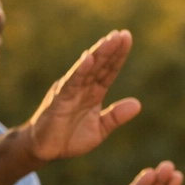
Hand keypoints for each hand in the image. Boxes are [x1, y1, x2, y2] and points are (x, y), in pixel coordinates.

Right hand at [25, 31, 142, 162]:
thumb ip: (116, 116)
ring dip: (98, 54)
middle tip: (123, 34)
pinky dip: (80, 71)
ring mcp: (69, 92)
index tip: (127, 39)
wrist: (45, 151)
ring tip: (110, 40)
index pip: (108, 71)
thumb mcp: (100, 129)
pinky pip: (71, 83)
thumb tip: (138, 104)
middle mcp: (82, 88)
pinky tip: (88, 59)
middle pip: (99, 65)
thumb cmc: (69, 137)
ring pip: (86, 69)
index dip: (118, 56)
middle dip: (111, 50)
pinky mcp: (58, 100)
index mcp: (93, 93)